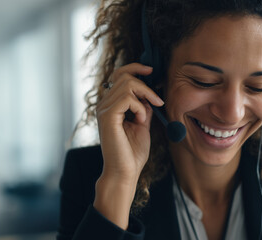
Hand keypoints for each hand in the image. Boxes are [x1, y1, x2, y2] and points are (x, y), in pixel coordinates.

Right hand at [96, 63, 163, 182]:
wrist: (125, 172)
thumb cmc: (132, 153)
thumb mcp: (142, 124)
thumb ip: (144, 107)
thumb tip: (150, 94)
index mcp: (111, 105)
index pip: (119, 75)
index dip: (135, 68)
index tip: (151, 71)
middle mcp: (104, 104)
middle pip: (124, 76)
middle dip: (145, 85)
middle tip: (157, 101)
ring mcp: (104, 109)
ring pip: (127, 84)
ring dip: (144, 96)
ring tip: (147, 115)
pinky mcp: (107, 116)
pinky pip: (127, 98)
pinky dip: (139, 107)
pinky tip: (141, 120)